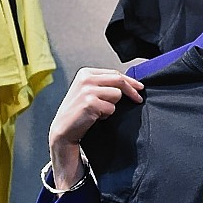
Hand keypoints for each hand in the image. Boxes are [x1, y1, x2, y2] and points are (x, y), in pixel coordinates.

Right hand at [48, 68, 143, 187]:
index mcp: (85, 73)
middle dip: (132, 90)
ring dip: (113, 105)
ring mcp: (87, 91)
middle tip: (138, 99)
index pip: (114, 73)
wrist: (63, 129)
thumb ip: (103, 84)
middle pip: (118, 80)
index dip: (130, 81)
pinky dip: (107, 114)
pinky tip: (96, 117)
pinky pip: (111, 108)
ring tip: (100, 111)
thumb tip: (128, 84)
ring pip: (117, 95)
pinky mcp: (90, 103)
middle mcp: (86, 79)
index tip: (139, 87)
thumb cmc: (77, 111)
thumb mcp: (88, 91)